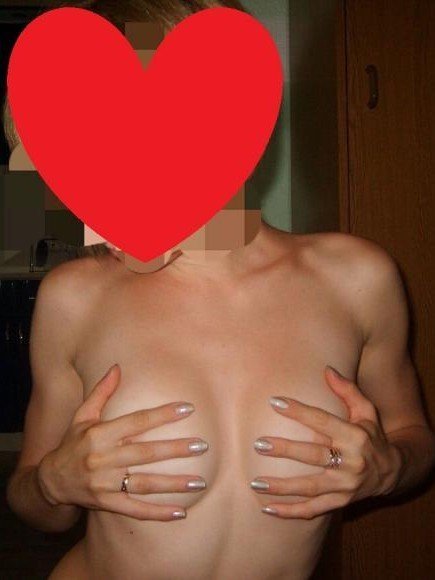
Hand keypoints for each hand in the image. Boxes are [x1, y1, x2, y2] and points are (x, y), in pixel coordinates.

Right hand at [37, 364, 207, 521]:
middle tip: (202, 446)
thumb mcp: (82, 415)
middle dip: (175, 449)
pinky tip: (181, 512)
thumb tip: (117, 367)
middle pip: (145, 453)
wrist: (51, 481)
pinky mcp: (107, 504)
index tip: (188, 409)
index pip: (137, 422)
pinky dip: (158, 513)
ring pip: (144, 484)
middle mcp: (103, 459)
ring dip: (174, 484)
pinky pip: (135, 510)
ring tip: (200, 481)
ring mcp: (105, 484)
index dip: (162, 415)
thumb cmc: (72, 443)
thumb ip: (101, 392)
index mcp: (99, 434)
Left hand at [250, 365, 401, 519]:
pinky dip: (291, 512)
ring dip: (282, 487)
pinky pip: (313, 510)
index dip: (298, 411)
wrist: (392, 472)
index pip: (322, 421)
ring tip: (255, 482)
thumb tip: (327, 369)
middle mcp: (350, 462)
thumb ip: (347, 390)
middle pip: (313, 455)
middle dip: (285, 450)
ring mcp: (345, 486)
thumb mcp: (366, 411)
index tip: (274, 402)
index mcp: (354, 436)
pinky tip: (267, 509)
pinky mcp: (340, 502)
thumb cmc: (372, 435)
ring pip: (310, 487)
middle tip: (258, 444)